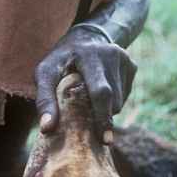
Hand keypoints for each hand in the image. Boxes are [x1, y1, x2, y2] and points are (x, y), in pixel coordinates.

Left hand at [34, 26, 136, 140]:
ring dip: (105, 109)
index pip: (101, 92)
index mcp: (89, 55)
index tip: (105, 140)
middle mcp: (111, 55)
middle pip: (113, 99)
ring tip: (88, 99)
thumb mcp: (45, 73)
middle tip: (98, 136)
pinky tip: (99, 90)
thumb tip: (47, 129)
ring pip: (119, 101)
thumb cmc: (60, 60)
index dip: (102, 117)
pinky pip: (125, 96)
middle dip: (103, 119)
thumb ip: (44, 99)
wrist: (85, 37)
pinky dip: (112, 101)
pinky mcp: (132, 66)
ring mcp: (125, 60)